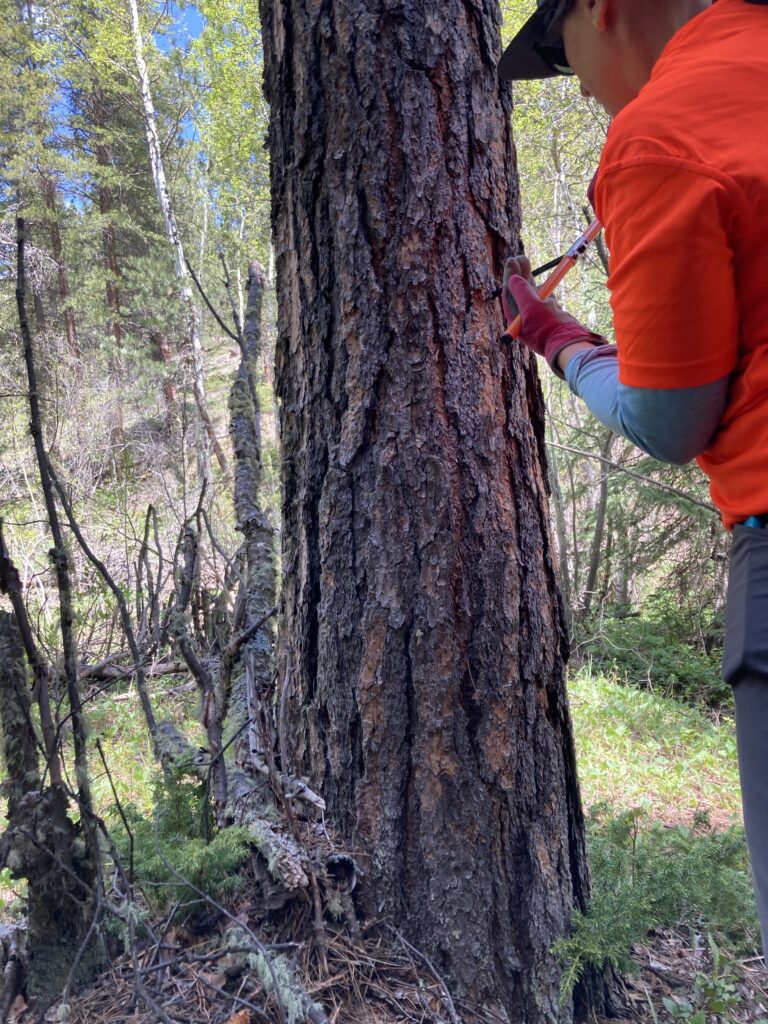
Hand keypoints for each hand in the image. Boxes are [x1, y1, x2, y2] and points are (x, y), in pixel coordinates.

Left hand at [503, 255, 605, 374]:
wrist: (569, 341)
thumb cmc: (547, 325)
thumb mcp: (530, 305)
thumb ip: (520, 290)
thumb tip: (512, 277)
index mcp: (515, 319)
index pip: (509, 293)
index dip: (510, 276)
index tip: (512, 260)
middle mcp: (524, 319)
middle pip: (519, 292)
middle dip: (519, 274)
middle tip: (520, 257)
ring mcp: (538, 318)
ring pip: (531, 293)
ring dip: (529, 278)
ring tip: (525, 260)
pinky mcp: (550, 317)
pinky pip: (544, 300)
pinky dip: (544, 291)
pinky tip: (544, 285)